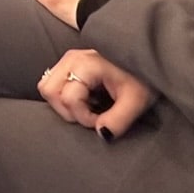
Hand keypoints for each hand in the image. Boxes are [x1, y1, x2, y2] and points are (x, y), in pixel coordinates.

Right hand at [35, 49, 158, 139]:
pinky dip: (63, 98)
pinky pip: (52, 85)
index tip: (103, 119)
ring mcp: (67, 60)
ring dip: (63, 105)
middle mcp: (72, 58)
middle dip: (68, 111)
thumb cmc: (143, 78)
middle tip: (92, 115)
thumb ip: (118, 120)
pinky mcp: (68, 65)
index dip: (84, 117)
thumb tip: (100, 134)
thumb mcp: (136, 101)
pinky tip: (84, 100)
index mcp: (86, 63)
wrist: (147, 60)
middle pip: (50, 91)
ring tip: (86, 108)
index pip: (68, 98)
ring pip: (47, 88)